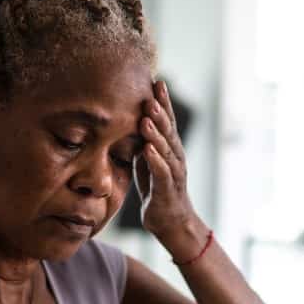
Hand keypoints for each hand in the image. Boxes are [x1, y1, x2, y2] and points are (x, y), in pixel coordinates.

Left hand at [136, 80, 206, 259]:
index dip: (162, 102)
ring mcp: (173, 173)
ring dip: (156, 132)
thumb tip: (128, 123)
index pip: (166, 121)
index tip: (155, 81)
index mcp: (170, 149)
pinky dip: (155, 160)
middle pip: (168, 130)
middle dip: (160, 111)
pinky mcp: (167, 190)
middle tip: (152, 91)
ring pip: (166, 149)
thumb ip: (142, 144)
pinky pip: (161, 172)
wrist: (171, 222)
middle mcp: (175, 157)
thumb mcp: (147, 163)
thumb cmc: (158, 190)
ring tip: (147, 116)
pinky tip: (147, 148)